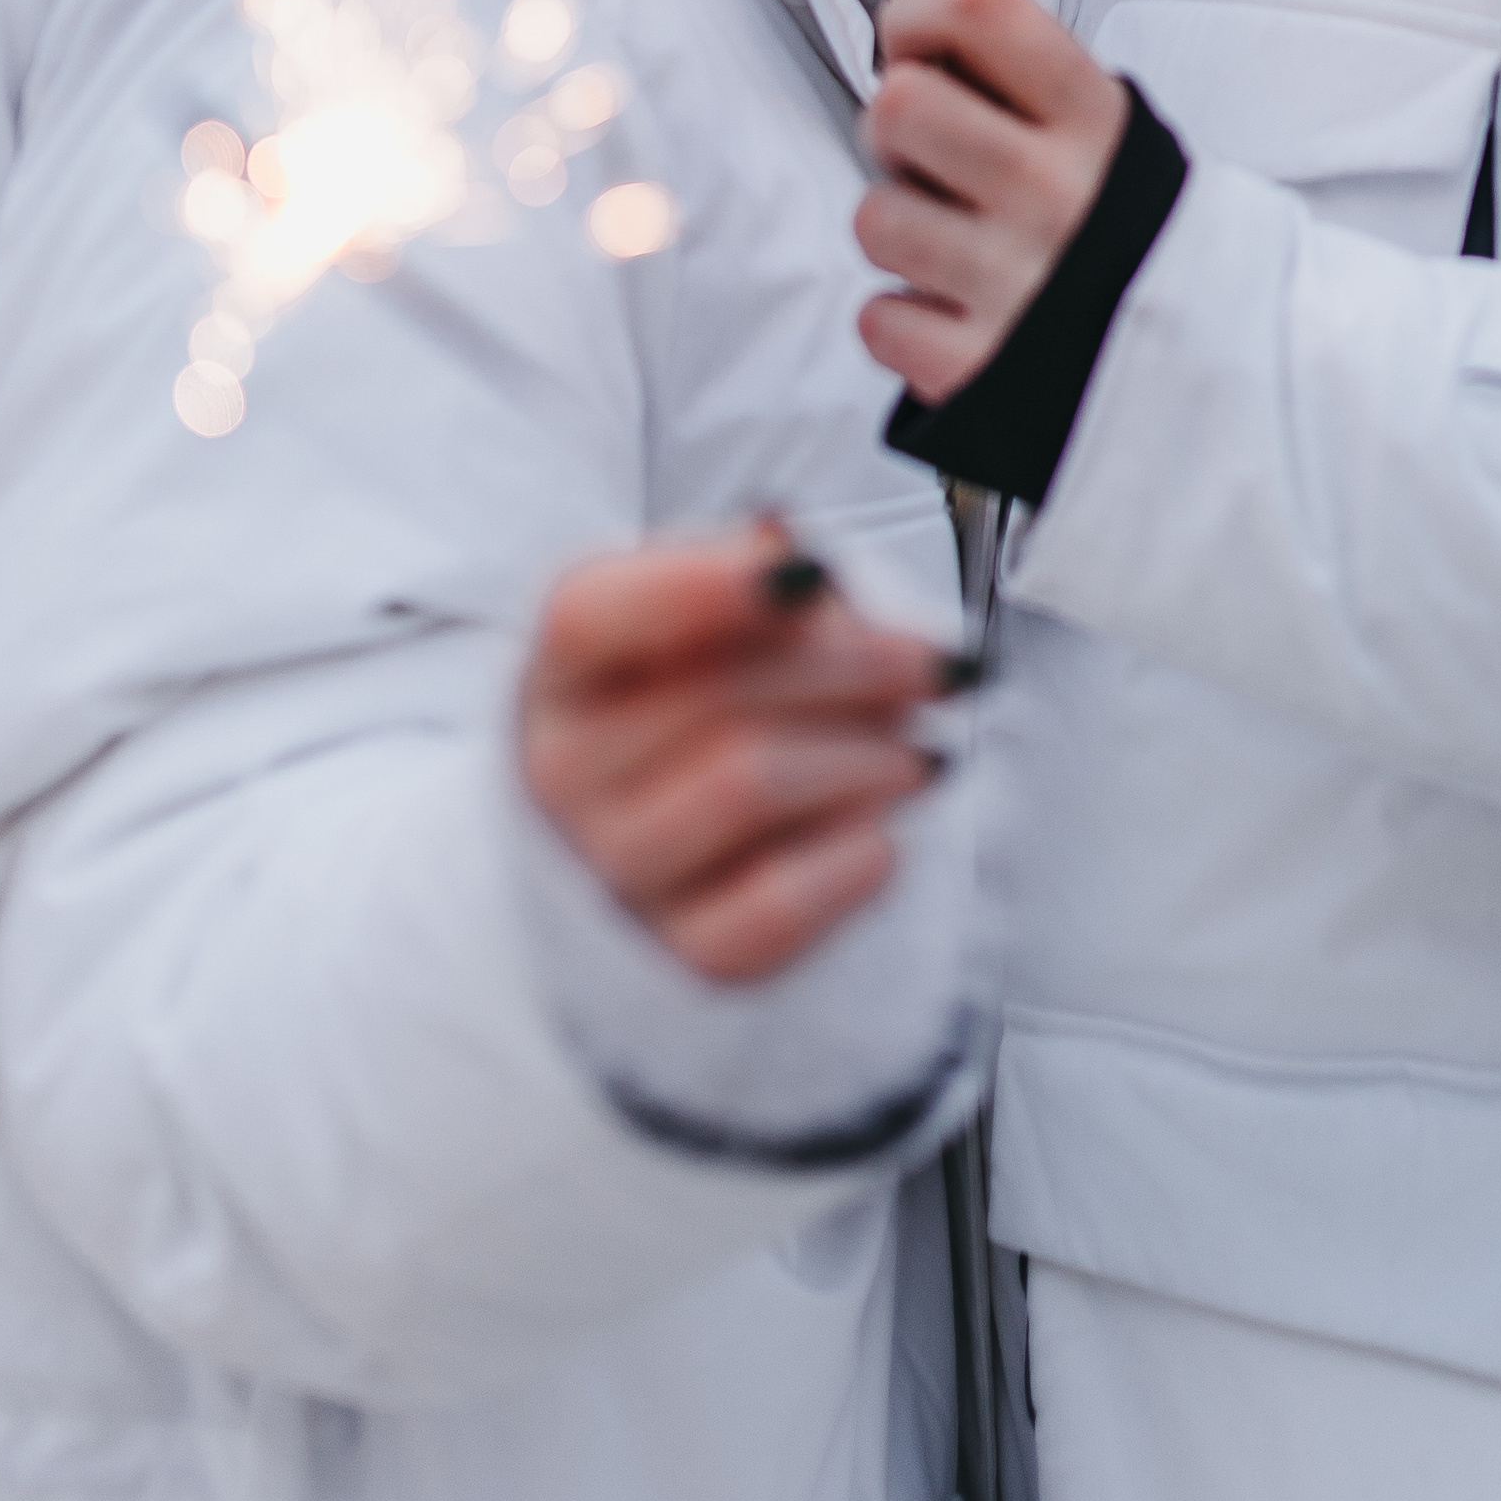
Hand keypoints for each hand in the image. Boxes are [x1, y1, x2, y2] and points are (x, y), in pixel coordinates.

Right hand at [520, 526, 949, 983]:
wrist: (665, 852)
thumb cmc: (704, 703)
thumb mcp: (715, 620)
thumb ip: (752, 571)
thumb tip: (786, 540)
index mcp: (561, 668)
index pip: (592, 614)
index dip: (704, 584)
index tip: (814, 572)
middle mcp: (562, 774)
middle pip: (717, 695)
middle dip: (857, 666)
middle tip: (939, 665)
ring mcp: (614, 875)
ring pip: (751, 783)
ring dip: (866, 754)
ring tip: (918, 746)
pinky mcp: (681, 959)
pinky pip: (777, 904)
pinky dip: (855, 857)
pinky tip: (887, 827)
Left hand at [857, 0, 1129, 401]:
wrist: (1219, 365)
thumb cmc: (1136, 232)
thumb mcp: (1114, 133)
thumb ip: (1024, 82)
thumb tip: (906, 49)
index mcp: (1093, 118)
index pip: (974, 7)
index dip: (917, 17)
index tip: (922, 53)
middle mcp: (1057, 192)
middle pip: (896, 106)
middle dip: (898, 135)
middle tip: (940, 166)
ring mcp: (1017, 284)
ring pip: (874, 219)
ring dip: (903, 234)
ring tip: (959, 248)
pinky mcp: (981, 369)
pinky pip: (878, 319)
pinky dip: (906, 323)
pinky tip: (961, 314)